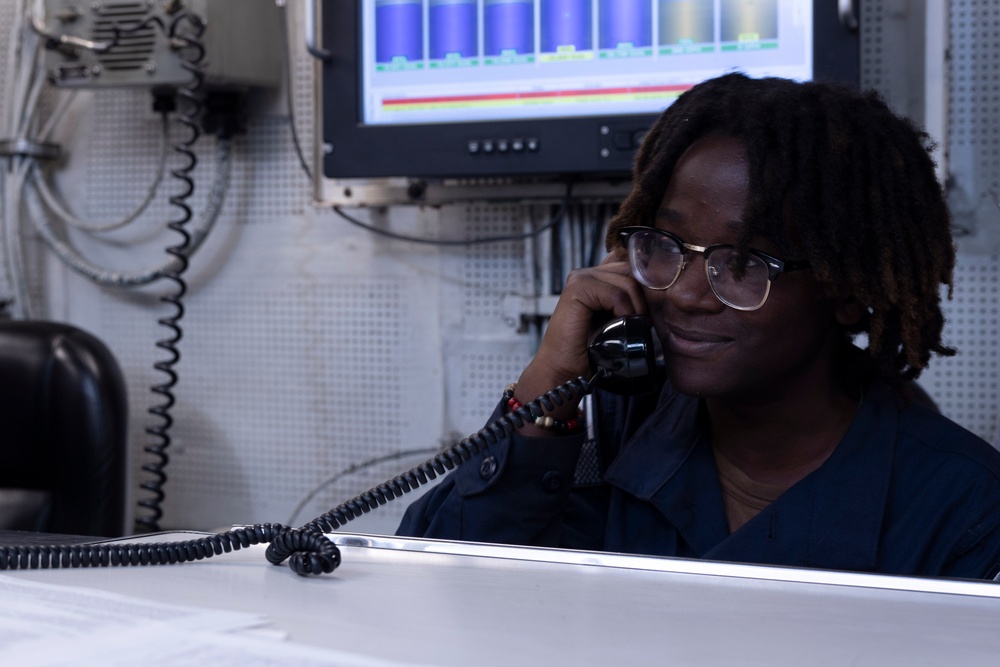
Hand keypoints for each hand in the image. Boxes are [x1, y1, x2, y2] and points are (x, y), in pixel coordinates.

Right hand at [513, 255, 647, 423]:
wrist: (566, 371)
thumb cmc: (590, 350)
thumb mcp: (617, 320)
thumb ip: (629, 300)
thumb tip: (659, 292)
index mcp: (596, 277)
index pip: (630, 264)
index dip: (644, 283)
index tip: (646, 310)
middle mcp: (587, 273)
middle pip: (632, 270)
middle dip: (644, 296)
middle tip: (643, 321)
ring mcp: (580, 278)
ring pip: (627, 280)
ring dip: (636, 306)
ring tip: (632, 326)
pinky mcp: (577, 289)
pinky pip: (615, 294)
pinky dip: (624, 311)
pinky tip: (619, 325)